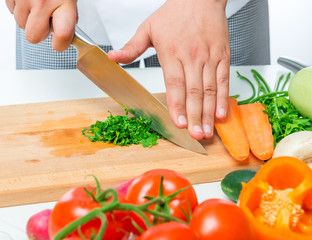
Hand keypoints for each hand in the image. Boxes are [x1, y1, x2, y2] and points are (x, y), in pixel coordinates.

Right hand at [5, 0, 77, 50]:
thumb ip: (68, 16)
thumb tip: (66, 33)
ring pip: (21, 24)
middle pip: (33, 36)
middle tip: (45, 22)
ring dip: (28, 19)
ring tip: (37, 5)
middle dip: (39, 33)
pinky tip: (29, 0)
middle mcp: (42, 2)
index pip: (62, 36)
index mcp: (63, 2)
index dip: (60, 44)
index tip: (59, 44)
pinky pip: (12, 11)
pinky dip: (19, 8)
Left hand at [108, 0, 229, 139]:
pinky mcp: (222, 56)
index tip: (178, 123)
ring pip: (210, 90)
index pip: (175, 83)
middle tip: (196, 135)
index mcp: (172, 52)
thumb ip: (131, 47)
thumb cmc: (175, 13)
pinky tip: (221, 114)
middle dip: (194, 116)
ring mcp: (209, 57)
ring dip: (208, 113)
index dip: (177, 105)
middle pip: (194, 91)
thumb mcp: (148, 28)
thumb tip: (113, 57)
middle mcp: (192, 57)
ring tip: (207, 131)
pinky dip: (223, 98)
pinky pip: (224, 80)